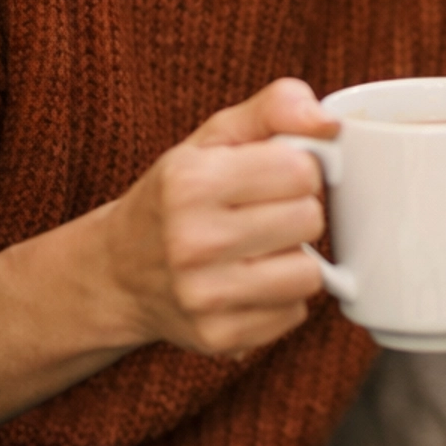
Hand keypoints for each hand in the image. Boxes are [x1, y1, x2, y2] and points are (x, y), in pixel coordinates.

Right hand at [98, 78, 335, 356]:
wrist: (117, 272)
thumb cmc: (178, 195)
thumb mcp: (215, 136)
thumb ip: (276, 107)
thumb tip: (328, 122)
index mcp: (191, 182)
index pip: (302, 170)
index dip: (297, 169)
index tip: (273, 176)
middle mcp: (192, 242)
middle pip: (310, 220)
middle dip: (296, 212)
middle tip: (263, 213)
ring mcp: (204, 297)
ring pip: (310, 274)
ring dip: (293, 259)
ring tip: (259, 249)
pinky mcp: (220, 338)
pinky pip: (294, 314)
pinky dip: (281, 299)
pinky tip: (248, 284)